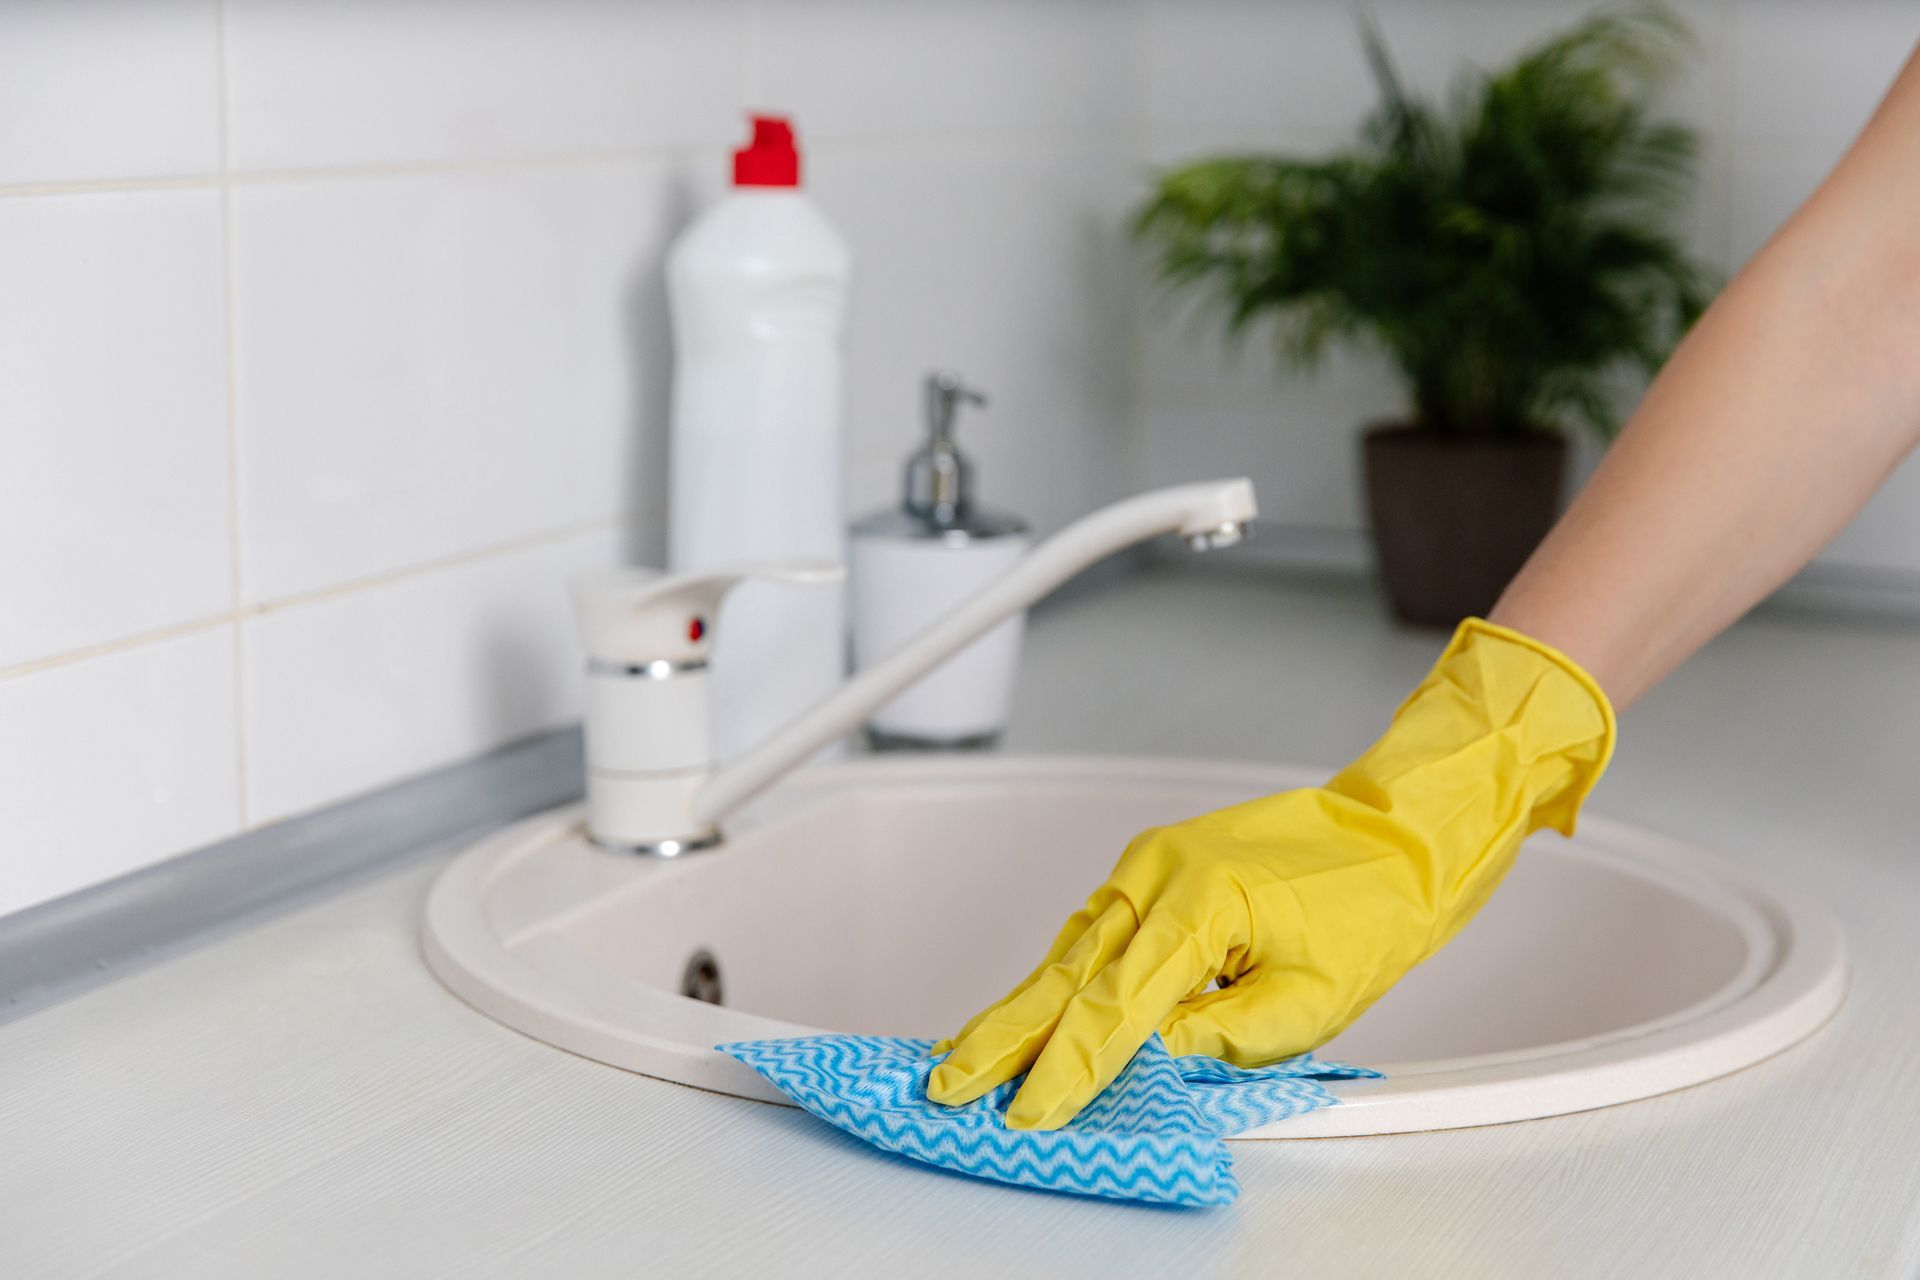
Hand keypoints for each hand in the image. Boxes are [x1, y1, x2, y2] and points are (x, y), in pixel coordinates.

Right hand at [926, 619, 1613, 1129]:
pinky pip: (1091, 930)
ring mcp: (1148, 862)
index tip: (1025, 1114)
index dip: (1064, 1070)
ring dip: (1018, 1008)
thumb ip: (1218, 1038)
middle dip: (1002, 1037)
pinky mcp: (1152, 867)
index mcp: (1200, 899)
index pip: (1114, 1007)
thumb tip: (1147, 1066)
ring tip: (965, 1058)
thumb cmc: (1370, 903)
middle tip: (947, 1083)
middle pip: (1064, 971)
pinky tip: (1023, 1009)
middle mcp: (1158, 870)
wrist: (1398, 832)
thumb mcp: (1308, 1001)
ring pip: (1067, 949)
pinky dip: (1055, 975)